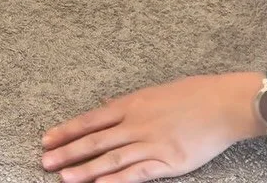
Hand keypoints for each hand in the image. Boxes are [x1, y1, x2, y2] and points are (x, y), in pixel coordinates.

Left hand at [42, 72, 265, 182]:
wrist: (221, 103)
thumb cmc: (190, 95)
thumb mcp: (152, 93)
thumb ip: (128, 103)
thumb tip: (106, 104)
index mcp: (130, 104)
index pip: (90, 119)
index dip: (67, 130)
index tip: (47, 138)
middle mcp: (135, 123)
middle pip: (94, 140)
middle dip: (68, 152)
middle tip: (45, 161)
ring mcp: (150, 143)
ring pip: (110, 159)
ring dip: (85, 169)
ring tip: (64, 178)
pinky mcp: (167, 162)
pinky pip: (136, 173)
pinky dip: (116, 181)